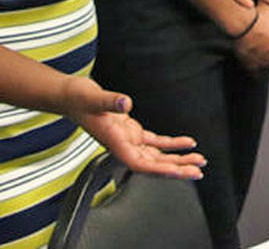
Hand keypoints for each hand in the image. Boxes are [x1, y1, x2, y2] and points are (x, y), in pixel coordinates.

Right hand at [62, 76, 205, 179]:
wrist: (70, 96)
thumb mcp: (92, 97)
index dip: (159, 170)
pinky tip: (187, 143)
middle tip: (197, 170)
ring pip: (156, 155)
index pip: (139, 163)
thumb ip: (109, 101)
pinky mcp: (131, 131)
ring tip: (197, 160)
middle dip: (176, 168)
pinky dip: (171, 144)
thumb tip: (124, 103)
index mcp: (114, 142)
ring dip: (177, 159)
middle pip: (153, 164)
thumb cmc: (77, 99)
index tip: (177, 172)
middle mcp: (123, 145)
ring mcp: (128, 139)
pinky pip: (154, 142)